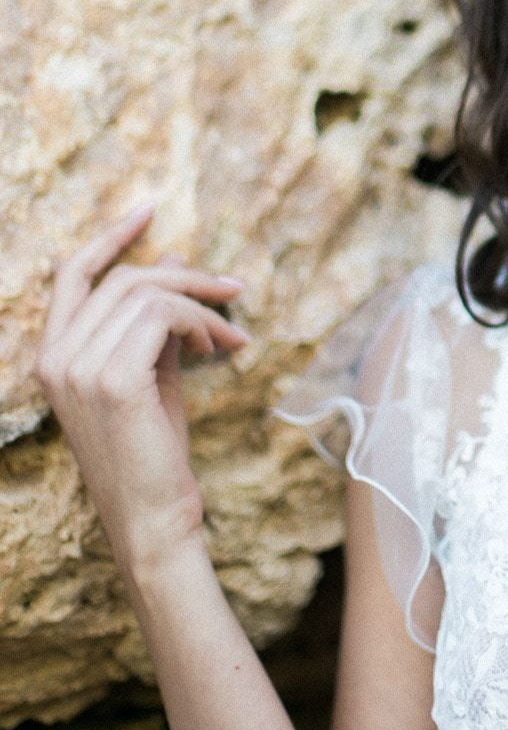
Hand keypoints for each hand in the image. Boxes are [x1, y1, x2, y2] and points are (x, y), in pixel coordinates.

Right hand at [35, 204, 249, 577]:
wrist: (155, 520)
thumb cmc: (154, 453)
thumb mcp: (151, 375)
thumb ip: (153, 322)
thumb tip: (172, 262)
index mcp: (52, 355)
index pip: (73, 273)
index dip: (111, 236)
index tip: (151, 209)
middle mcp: (55, 357)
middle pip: (125, 278)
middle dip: (187, 276)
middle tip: (234, 290)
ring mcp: (78, 368)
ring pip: (150, 295)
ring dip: (203, 307)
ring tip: (230, 337)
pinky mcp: (112, 379)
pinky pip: (165, 317)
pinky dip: (201, 324)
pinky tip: (219, 349)